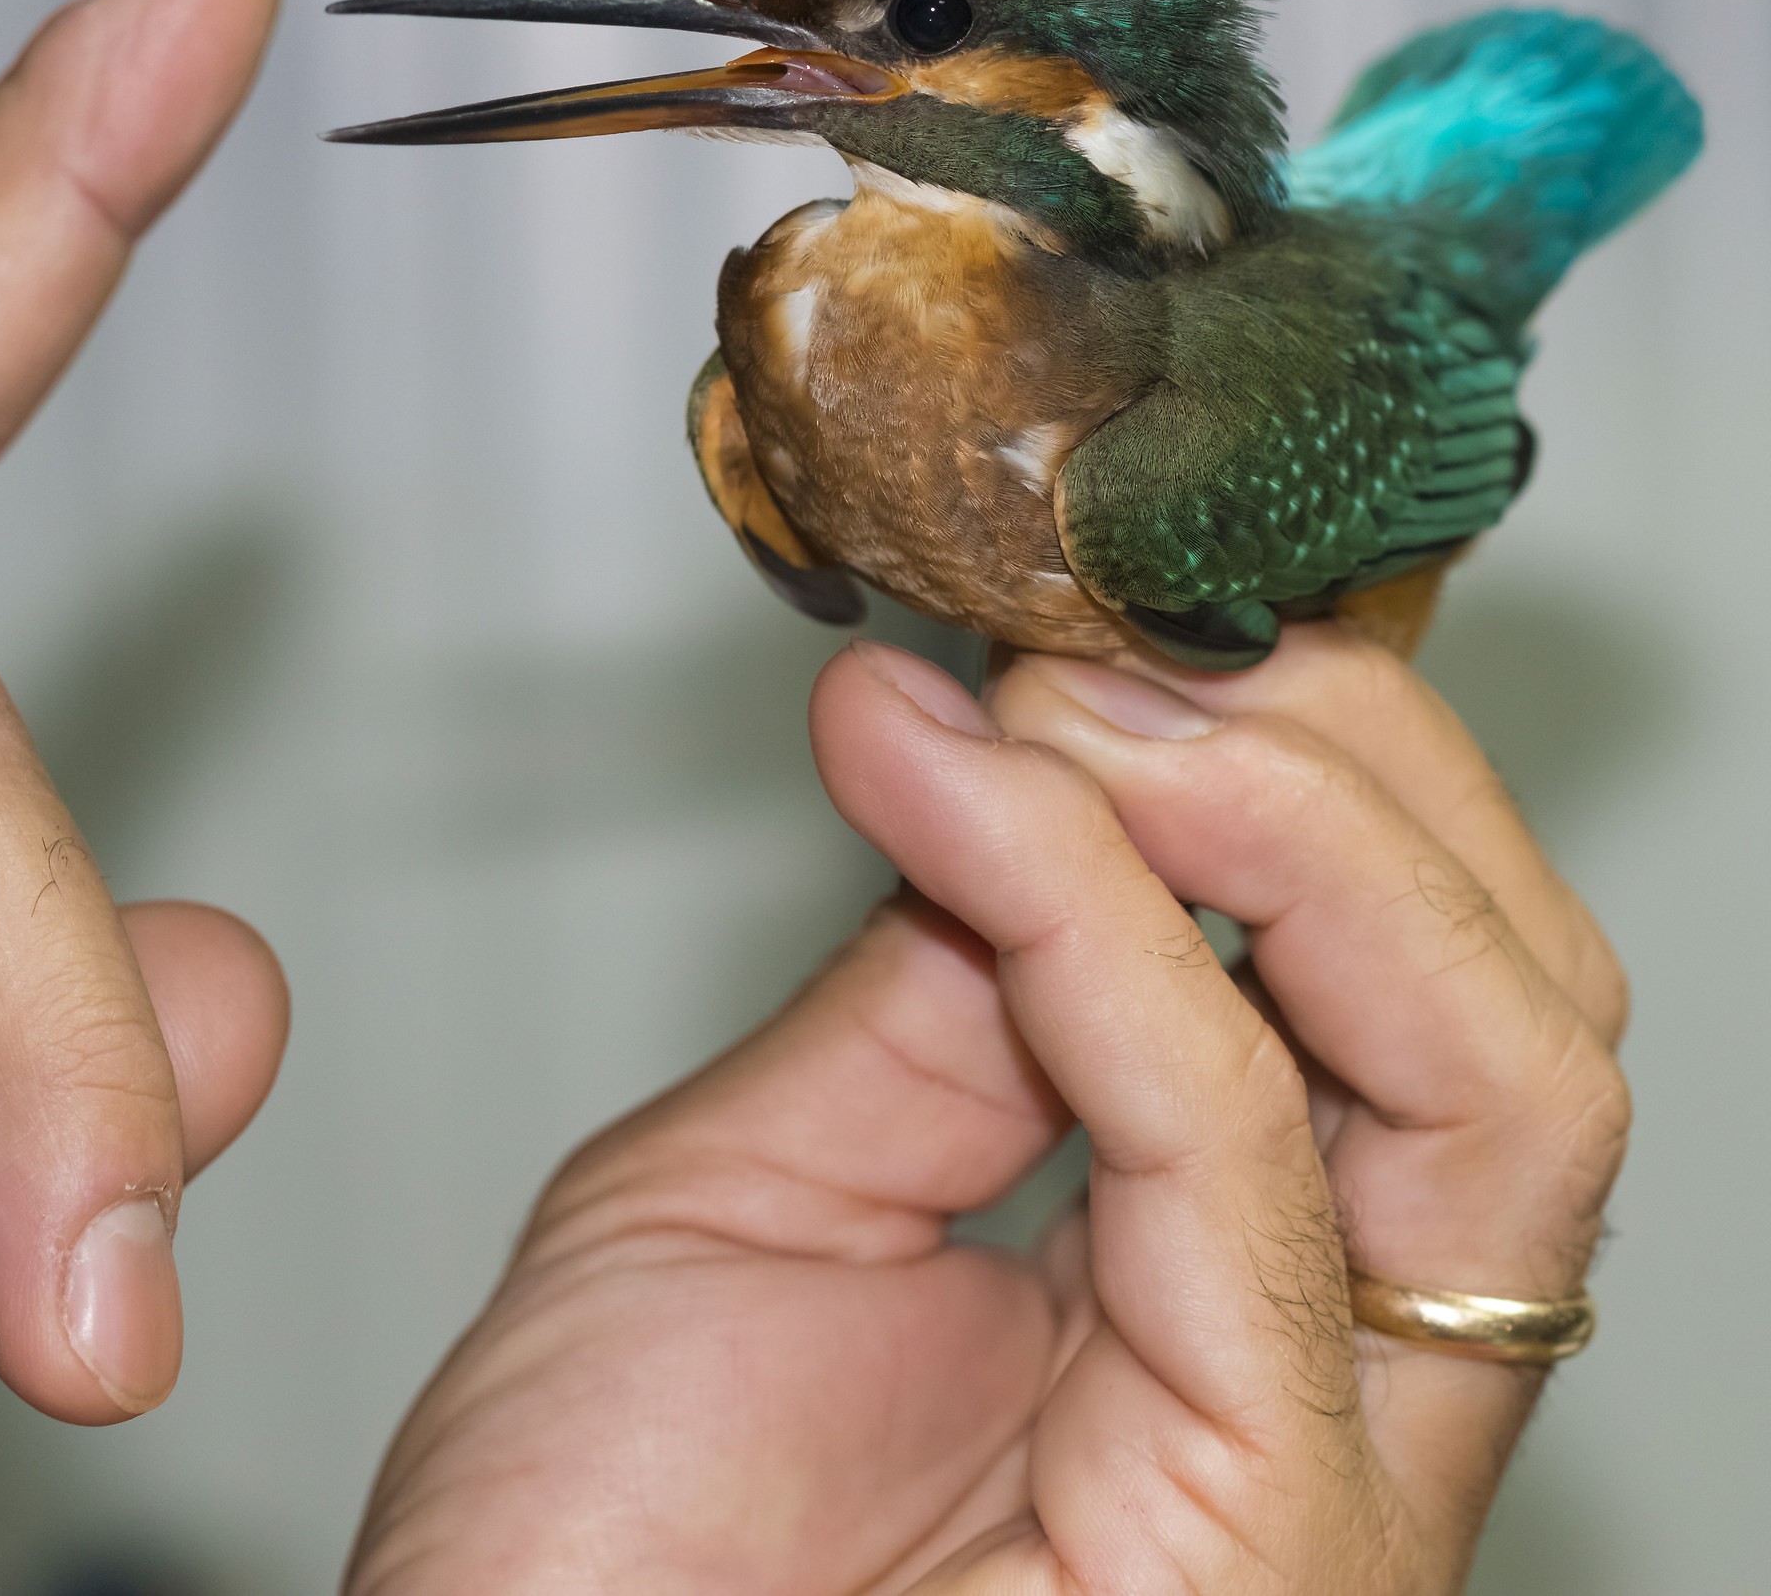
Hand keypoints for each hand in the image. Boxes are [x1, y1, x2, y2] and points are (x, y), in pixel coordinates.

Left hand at [348, 626, 1629, 1592]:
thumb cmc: (599, 1559)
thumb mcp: (762, 1194)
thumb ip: (928, 1005)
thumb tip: (1010, 766)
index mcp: (1215, 1289)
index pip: (1383, 985)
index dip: (1278, 764)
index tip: (1070, 613)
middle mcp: (1319, 1367)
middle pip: (1515, 1008)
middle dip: (1343, 758)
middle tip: (1115, 620)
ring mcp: (1322, 1461)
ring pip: (1500, 1069)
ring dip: (1290, 811)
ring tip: (1069, 683)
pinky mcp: (1271, 1531)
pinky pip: (1237, 1153)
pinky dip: (1110, 919)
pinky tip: (970, 778)